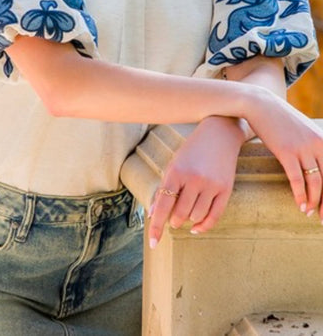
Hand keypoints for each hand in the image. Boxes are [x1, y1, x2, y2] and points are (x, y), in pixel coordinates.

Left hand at [148, 117, 243, 247]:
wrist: (219, 134)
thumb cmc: (192, 151)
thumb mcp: (173, 165)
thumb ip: (163, 189)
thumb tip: (152, 214)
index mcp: (176, 172)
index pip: (163, 205)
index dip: (157, 227)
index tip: (153, 244)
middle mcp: (194, 179)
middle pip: (180, 214)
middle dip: (173, 220)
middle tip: (173, 217)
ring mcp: (211, 184)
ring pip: (196, 217)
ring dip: (188, 221)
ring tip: (185, 213)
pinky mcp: (225, 189)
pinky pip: (214, 216)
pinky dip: (203, 226)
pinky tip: (195, 228)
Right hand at [247, 88, 322, 218]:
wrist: (261, 104)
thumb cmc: (280, 118)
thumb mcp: (304, 129)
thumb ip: (313, 144)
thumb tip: (316, 163)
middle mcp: (318, 144)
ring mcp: (302, 148)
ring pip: (315, 182)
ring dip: (314, 201)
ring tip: (310, 213)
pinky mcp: (286, 152)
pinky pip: (296, 179)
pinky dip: (300, 195)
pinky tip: (300, 206)